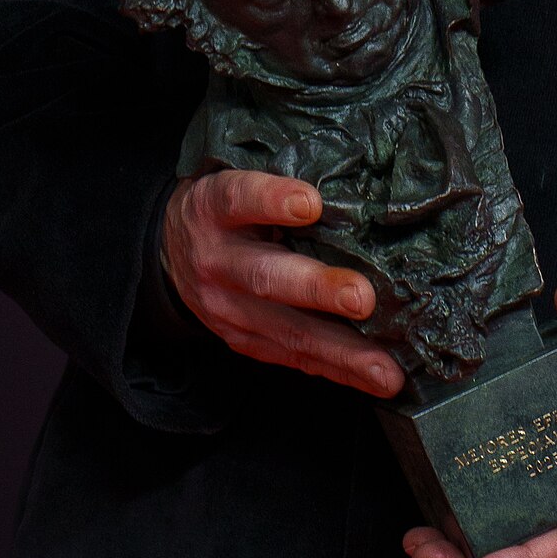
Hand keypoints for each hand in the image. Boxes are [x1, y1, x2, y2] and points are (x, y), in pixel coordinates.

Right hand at [162, 171, 403, 398]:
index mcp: (213, 209)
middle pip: (266, 276)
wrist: (172, 251)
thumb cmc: (226, 208)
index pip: (239, 199)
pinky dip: (339, 371)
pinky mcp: (242, 341)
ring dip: (341, 351)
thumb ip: (278, 184)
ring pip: (286, 330)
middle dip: (318, 290)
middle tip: (362, 298)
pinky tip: (375, 378)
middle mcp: (216, 260)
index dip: (272, 200)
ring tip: (384, 368)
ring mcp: (227, 309)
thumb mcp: (235, 178)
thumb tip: (357, 189)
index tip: (311, 203)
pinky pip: (294, 359)